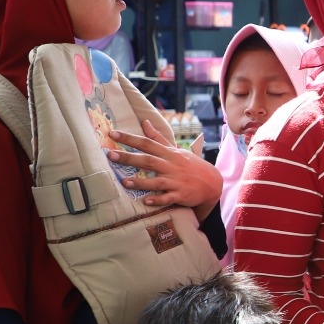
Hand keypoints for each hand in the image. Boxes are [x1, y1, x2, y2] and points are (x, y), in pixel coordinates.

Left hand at [108, 126, 222, 214]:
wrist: (212, 183)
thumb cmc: (190, 165)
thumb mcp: (176, 149)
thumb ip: (158, 138)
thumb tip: (145, 122)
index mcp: (169, 154)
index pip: (147, 143)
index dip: (130, 138)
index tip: (113, 133)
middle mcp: (171, 166)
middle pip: (148, 160)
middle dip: (129, 157)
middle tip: (111, 155)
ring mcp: (176, 181)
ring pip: (156, 181)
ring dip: (140, 182)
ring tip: (124, 182)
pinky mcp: (180, 195)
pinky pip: (168, 198)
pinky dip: (158, 199)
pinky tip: (147, 201)